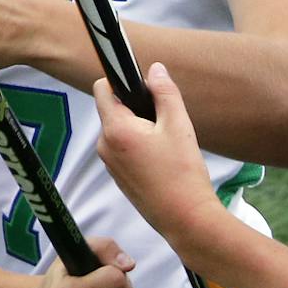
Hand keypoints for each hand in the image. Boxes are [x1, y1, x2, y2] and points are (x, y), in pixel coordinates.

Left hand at [93, 63, 226, 257]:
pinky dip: (138, 145)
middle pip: (112, 109)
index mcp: (116, 129)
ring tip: (166, 142)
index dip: (121, 82)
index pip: (102, 89)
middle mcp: (105, 145)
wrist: (184, 218)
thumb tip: (155, 69)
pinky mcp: (118, 176)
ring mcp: (109, 163)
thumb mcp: (178, 125)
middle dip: (135, 106)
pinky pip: (122, 148)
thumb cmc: (182, 172)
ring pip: (119, 129)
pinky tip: (161, 158)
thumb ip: (165, 92)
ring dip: (138, 127)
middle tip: (164, 120)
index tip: (143, 87)